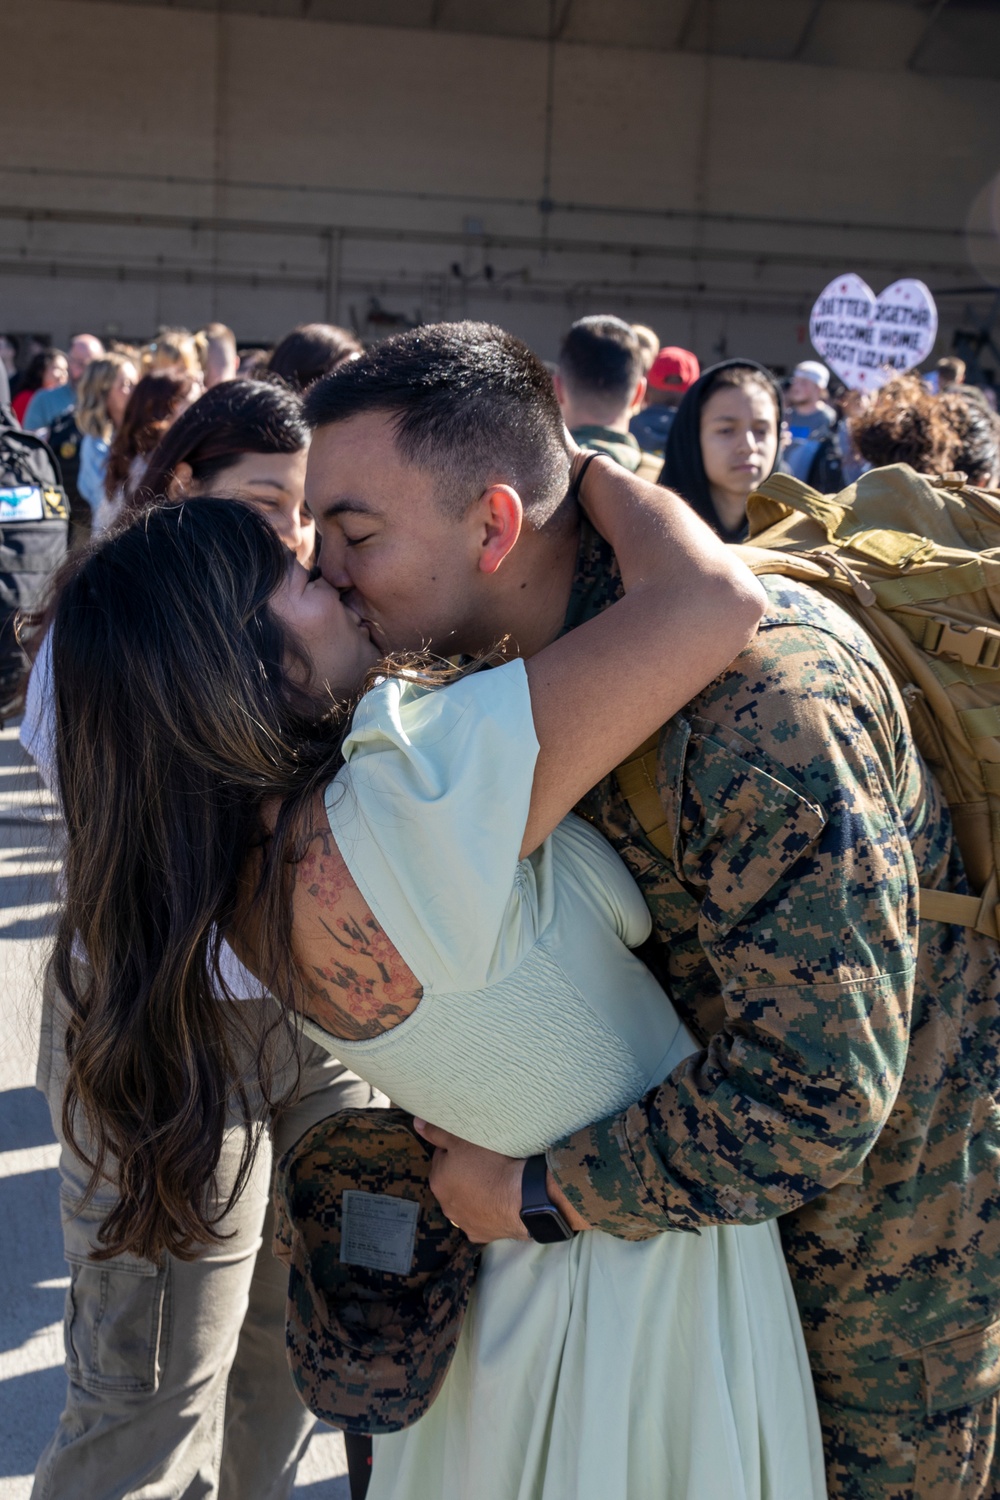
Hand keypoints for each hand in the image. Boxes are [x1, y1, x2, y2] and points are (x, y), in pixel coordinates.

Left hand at [414, 1120, 528, 1243]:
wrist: (519, 1197)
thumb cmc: (490, 1165)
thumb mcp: (462, 1141)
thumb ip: (437, 1132)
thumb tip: (417, 1123)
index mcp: (437, 1180)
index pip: (442, 1158)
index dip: (457, 1150)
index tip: (471, 1149)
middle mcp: (444, 1204)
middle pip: (451, 1181)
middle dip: (462, 1173)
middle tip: (483, 1164)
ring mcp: (462, 1221)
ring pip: (464, 1201)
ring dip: (472, 1193)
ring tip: (491, 1183)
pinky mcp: (478, 1233)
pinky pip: (478, 1219)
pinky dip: (484, 1211)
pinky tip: (495, 1203)